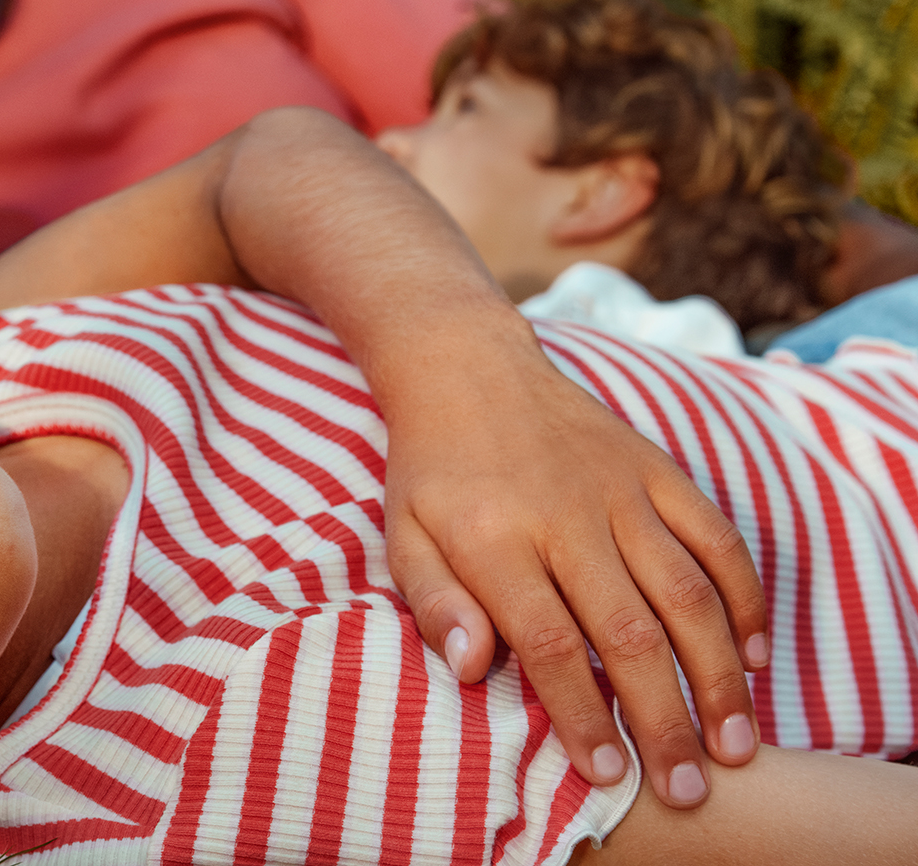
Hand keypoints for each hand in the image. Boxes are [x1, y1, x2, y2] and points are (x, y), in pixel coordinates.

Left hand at [383, 340, 768, 809]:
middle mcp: (564, 515)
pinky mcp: (658, 469)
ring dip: (718, 674)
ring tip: (735, 741)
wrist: (468, 370)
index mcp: (495, 538)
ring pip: (686, 592)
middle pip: (629, 630)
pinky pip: (717, 538)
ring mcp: (620, 489)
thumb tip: (471, 667)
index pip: (549, 642)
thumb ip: (435, 602)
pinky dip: (744, 599)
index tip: (607, 772)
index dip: (583, 713)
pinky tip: (752, 655)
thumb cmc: (432, 471)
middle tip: (686, 785)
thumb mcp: (404, 535)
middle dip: (664, 717)